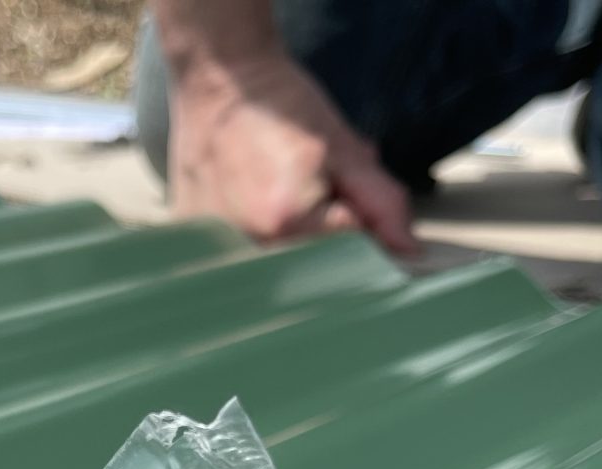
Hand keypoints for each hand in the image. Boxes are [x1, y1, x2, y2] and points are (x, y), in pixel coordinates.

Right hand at [165, 50, 419, 254]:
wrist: (219, 77)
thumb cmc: (282, 106)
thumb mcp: (342, 147)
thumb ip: (380, 201)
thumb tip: (408, 250)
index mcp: (287, 222)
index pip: (348, 243)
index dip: (351, 209)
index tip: (333, 178)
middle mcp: (247, 244)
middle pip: (310, 257)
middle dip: (318, 223)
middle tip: (297, 177)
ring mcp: (212, 244)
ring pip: (275, 258)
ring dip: (284, 229)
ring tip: (267, 181)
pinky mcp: (192, 238)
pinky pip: (234, 252)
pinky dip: (246, 229)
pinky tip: (241, 192)